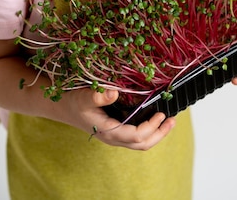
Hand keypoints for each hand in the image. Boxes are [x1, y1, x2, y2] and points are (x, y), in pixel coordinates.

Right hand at [59, 87, 175, 150]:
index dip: (150, 127)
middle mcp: (114, 137)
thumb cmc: (74, 102)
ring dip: (156, 133)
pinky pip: (136, 135)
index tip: (161, 114)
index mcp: (108, 131)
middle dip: (160, 134)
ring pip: (140, 142)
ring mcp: (116, 135)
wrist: (64, 107)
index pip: (136, 136)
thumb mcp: (84, 96)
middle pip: (142, 144)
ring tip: (169, 121)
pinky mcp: (117, 130)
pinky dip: (148, 129)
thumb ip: (98, 96)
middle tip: (173, 120)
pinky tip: (154, 117)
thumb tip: (114, 91)